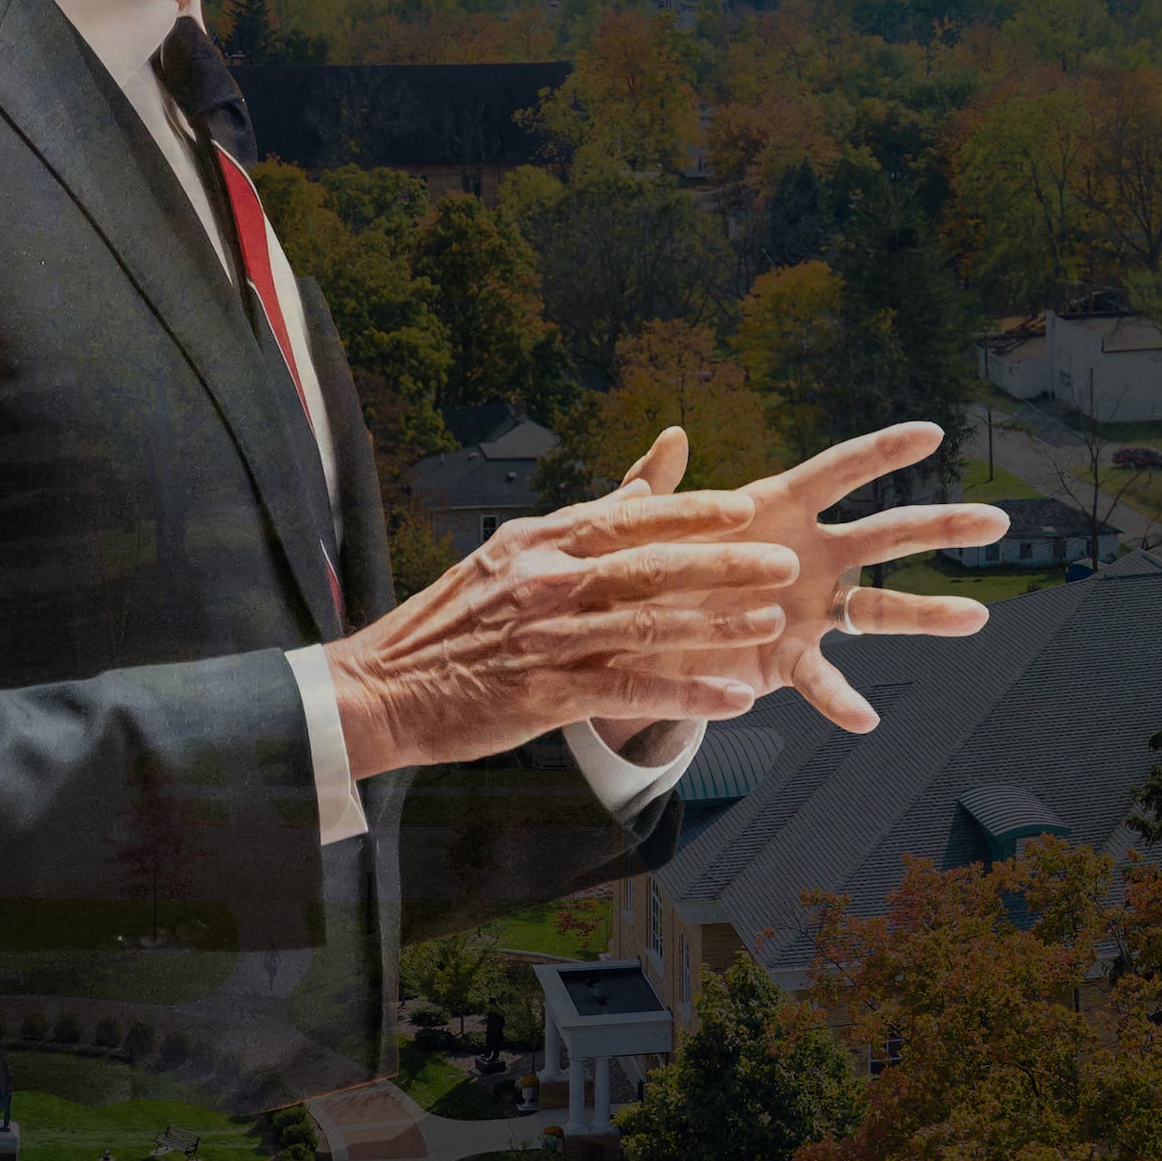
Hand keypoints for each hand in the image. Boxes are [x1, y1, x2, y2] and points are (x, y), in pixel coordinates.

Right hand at [326, 456, 800, 783]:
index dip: (689, 513)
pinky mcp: (541, 694)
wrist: (380, 688)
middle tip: (781, 561)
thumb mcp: (514, 553)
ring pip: (641, 628)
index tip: (745, 507)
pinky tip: (728, 699)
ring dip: (710, 628)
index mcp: (537, 542)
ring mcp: (541, 639)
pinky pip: (625, 691)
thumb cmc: (454, 622)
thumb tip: (661, 461)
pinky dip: (681, 695)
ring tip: (766, 623)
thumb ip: (594, 512)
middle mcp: (541, 584)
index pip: (625, 517)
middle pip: (645, 567)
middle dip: (719, 565)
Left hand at [629, 421, 1010, 732]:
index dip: (883, 451)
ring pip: (880, 607)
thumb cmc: (650, 569)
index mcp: (778, 509)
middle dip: (940, 526)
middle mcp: (809, 556)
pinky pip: (822, 679)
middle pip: (885, 535)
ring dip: (928, 613)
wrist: (637, 639)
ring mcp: (809, 608)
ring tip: (976, 616)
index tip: (931, 433)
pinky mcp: (789, 657)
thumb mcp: (644, 527)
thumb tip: (670, 434)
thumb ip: (655, 487)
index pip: (839, 472)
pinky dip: (840, 699)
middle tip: (996, 520)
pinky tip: (864, 718)